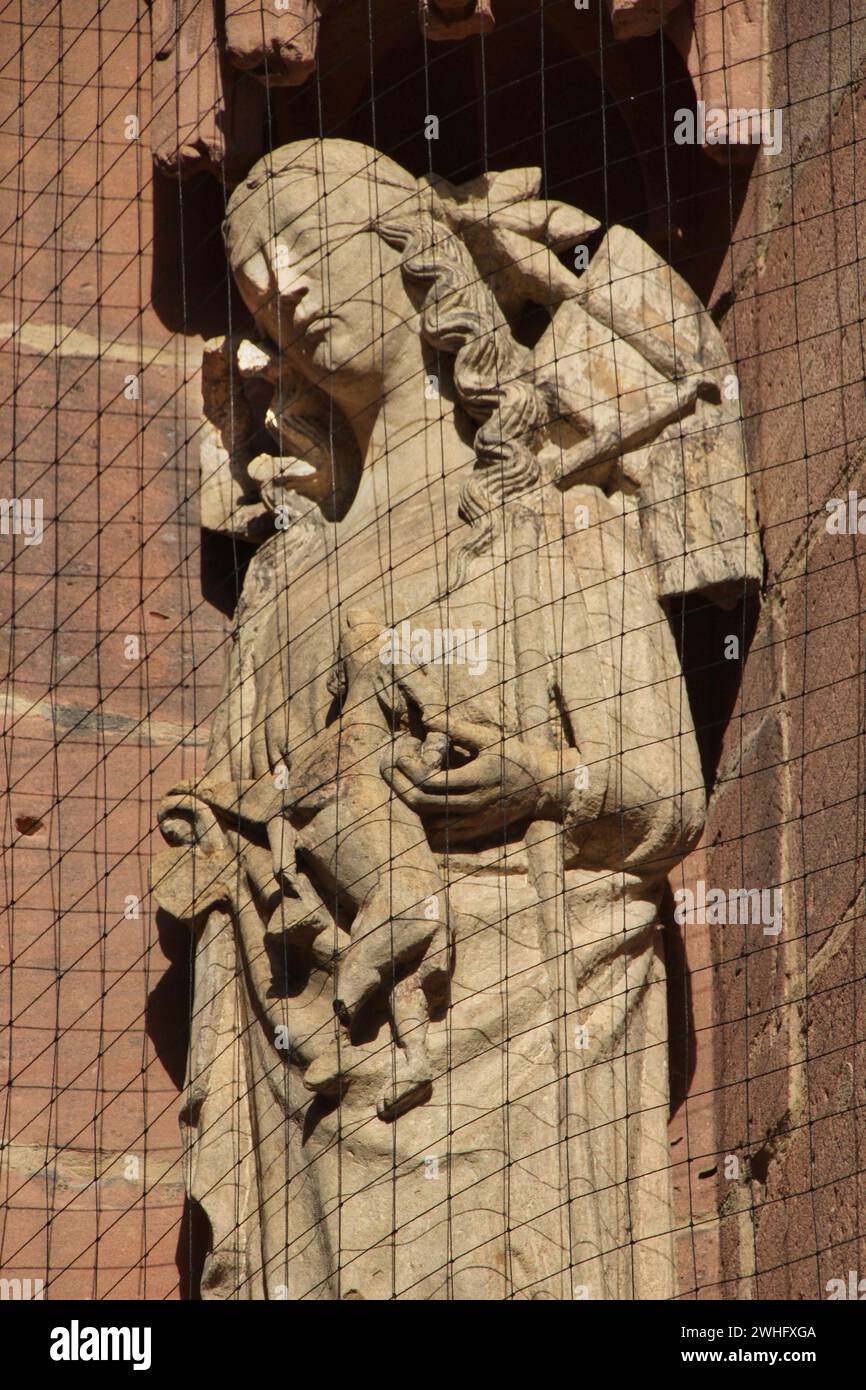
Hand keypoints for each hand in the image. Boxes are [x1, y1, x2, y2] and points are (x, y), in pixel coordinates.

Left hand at [382, 734, 558, 841]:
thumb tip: (426, 716)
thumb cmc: (514, 756)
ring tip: (401, 781)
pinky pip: (440, 832)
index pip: (429, 782)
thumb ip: (456, 728)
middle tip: (387, 768)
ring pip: (427, 821)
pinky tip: (419, 798)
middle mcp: (471, 805)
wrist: (542, 787)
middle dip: (398, 785)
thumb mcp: (488, 738)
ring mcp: (472, 822)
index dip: (408, 769)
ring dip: (410, 802)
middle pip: (421, 803)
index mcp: (474, 780)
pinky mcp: (474, 831)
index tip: (399, 753)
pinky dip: (425, 817)